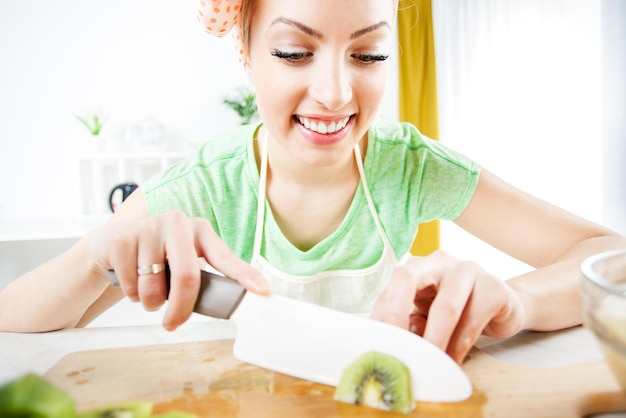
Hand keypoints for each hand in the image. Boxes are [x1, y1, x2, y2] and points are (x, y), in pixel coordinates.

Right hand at [92, 210, 269, 329]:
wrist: (111, 245)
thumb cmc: (156, 259)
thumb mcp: (181, 262)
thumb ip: (201, 278)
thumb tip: (223, 304)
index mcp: (200, 231)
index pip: (225, 257)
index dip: (245, 275)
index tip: (264, 291)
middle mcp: (178, 223)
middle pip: (187, 277)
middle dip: (180, 308)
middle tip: (173, 324)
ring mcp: (149, 227)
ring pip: (153, 286)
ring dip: (149, 302)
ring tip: (147, 290)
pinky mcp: (123, 238)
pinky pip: (131, 284)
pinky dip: (130, 293)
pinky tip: (129, 277)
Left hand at [371, 250, 525, 363]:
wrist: (505, 305)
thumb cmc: (460, 311)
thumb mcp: (429, 315)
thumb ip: (412, 322)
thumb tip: (394, 345)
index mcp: (418, 266)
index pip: (391, 287)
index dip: (382, 314)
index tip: (379, 343)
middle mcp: (439, 262)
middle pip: (407, 278)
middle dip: (395, 314)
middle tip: (395, 347)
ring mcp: (468, 270)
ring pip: (444, 307)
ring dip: (433, 341)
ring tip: (427, 365)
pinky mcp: (493, 287)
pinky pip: (472, 321)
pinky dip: (459, 347)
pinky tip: (453, 362)